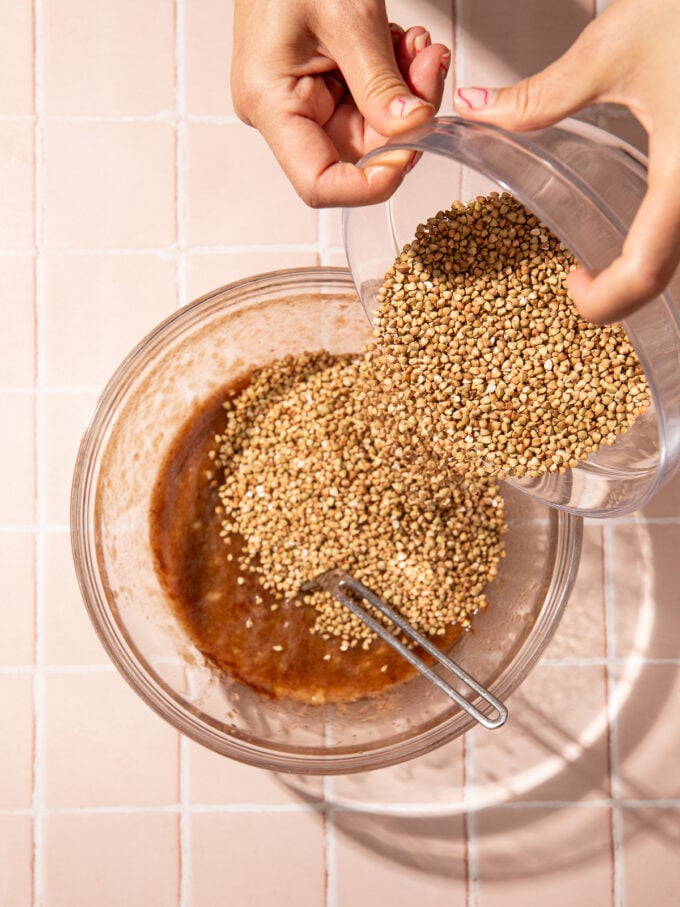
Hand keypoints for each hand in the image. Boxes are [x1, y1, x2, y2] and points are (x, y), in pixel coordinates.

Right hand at [231, 0, 449, 206]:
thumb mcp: (349, 16)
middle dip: (403, 119)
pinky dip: (394, 78)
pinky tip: (403, 45)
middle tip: (430, 69)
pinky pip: (367, 100)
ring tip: (418, 46)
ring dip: (404, 93)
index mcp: (270, 102)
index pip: (319, 183)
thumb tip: (413, 129)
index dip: (370, 183)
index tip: (414, 151)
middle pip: (354, 151)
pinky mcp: (317, 83)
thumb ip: (382, 82)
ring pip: (369, 126)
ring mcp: (299, 98)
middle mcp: (280, 110)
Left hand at [454, 0, 679, 323]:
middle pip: (669, 272)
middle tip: (586, 276)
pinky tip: (641, 215)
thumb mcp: (611, 48)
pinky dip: (663, 234)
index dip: (604, 300)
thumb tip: (477, 111)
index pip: (645, 272)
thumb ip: (539, 96)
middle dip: (623, 290)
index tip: (572, 285)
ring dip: (646, 266)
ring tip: (608, 256)